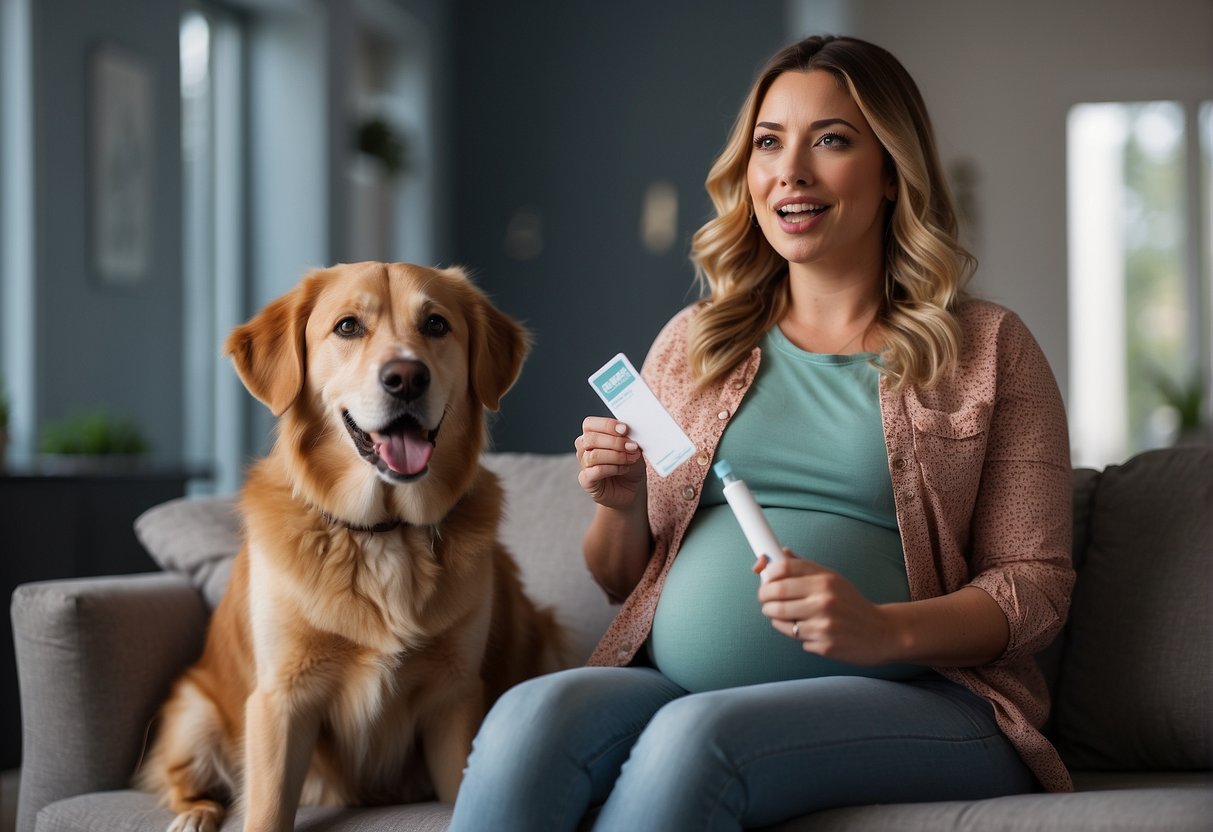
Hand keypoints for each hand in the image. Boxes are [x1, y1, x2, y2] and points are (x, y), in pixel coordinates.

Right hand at [574, 417, 645, 509]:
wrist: (631, 488)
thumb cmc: (630, 465)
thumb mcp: (634, 447)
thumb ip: (629, 437)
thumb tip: (628, 431)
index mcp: (593, 434)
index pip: (590, 424)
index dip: (607, 425)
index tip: (625, 429)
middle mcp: (584, 448)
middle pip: (591, 439)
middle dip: (615, 442)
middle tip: (632, 447)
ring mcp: (584, 465)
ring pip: (594, 455)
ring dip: (616, 456)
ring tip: (631, 459)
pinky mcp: (586, 481)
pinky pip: (596, 471)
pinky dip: (613, 469)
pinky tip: (624, 469)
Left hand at [757, 553, 897, 665]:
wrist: (882, 633)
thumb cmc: (851, 604)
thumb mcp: (832, 579)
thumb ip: (803, 568)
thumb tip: (774, 555)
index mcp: (826, 579)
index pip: (783, 568)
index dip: (768, 574)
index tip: (765, 579)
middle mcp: (824, 599)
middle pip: (776, 593)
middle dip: (764, 598)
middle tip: (766, 601)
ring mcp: (824, 623)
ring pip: (780, 619)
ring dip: (776, 619)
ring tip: (785, 616)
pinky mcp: (825, 645)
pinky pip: (796, 638)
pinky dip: (797, 635)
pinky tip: (810, 631)